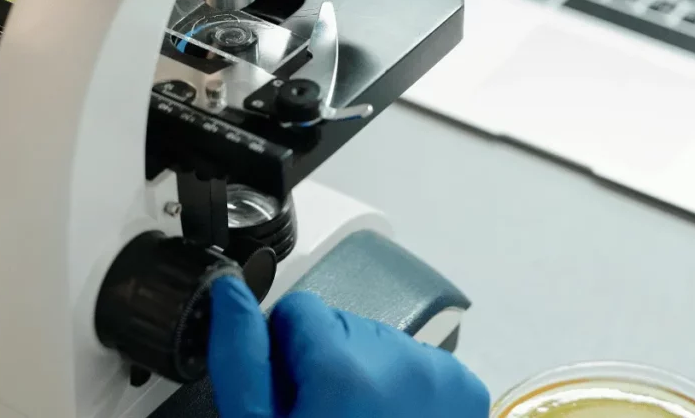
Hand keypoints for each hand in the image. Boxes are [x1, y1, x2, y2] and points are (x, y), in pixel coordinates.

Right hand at [208, 277, 489, 417]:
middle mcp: (403, 359)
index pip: (297, 310)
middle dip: (323, 367)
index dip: (281, 359)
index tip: (287, 403)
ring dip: (362, 378)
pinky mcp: (466, 393)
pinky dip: (400, 392)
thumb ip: (239, 357)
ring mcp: (441, 376)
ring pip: (377, 345)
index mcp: (344, 367)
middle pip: (339, 326)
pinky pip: (416, 365)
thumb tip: (229, 290)